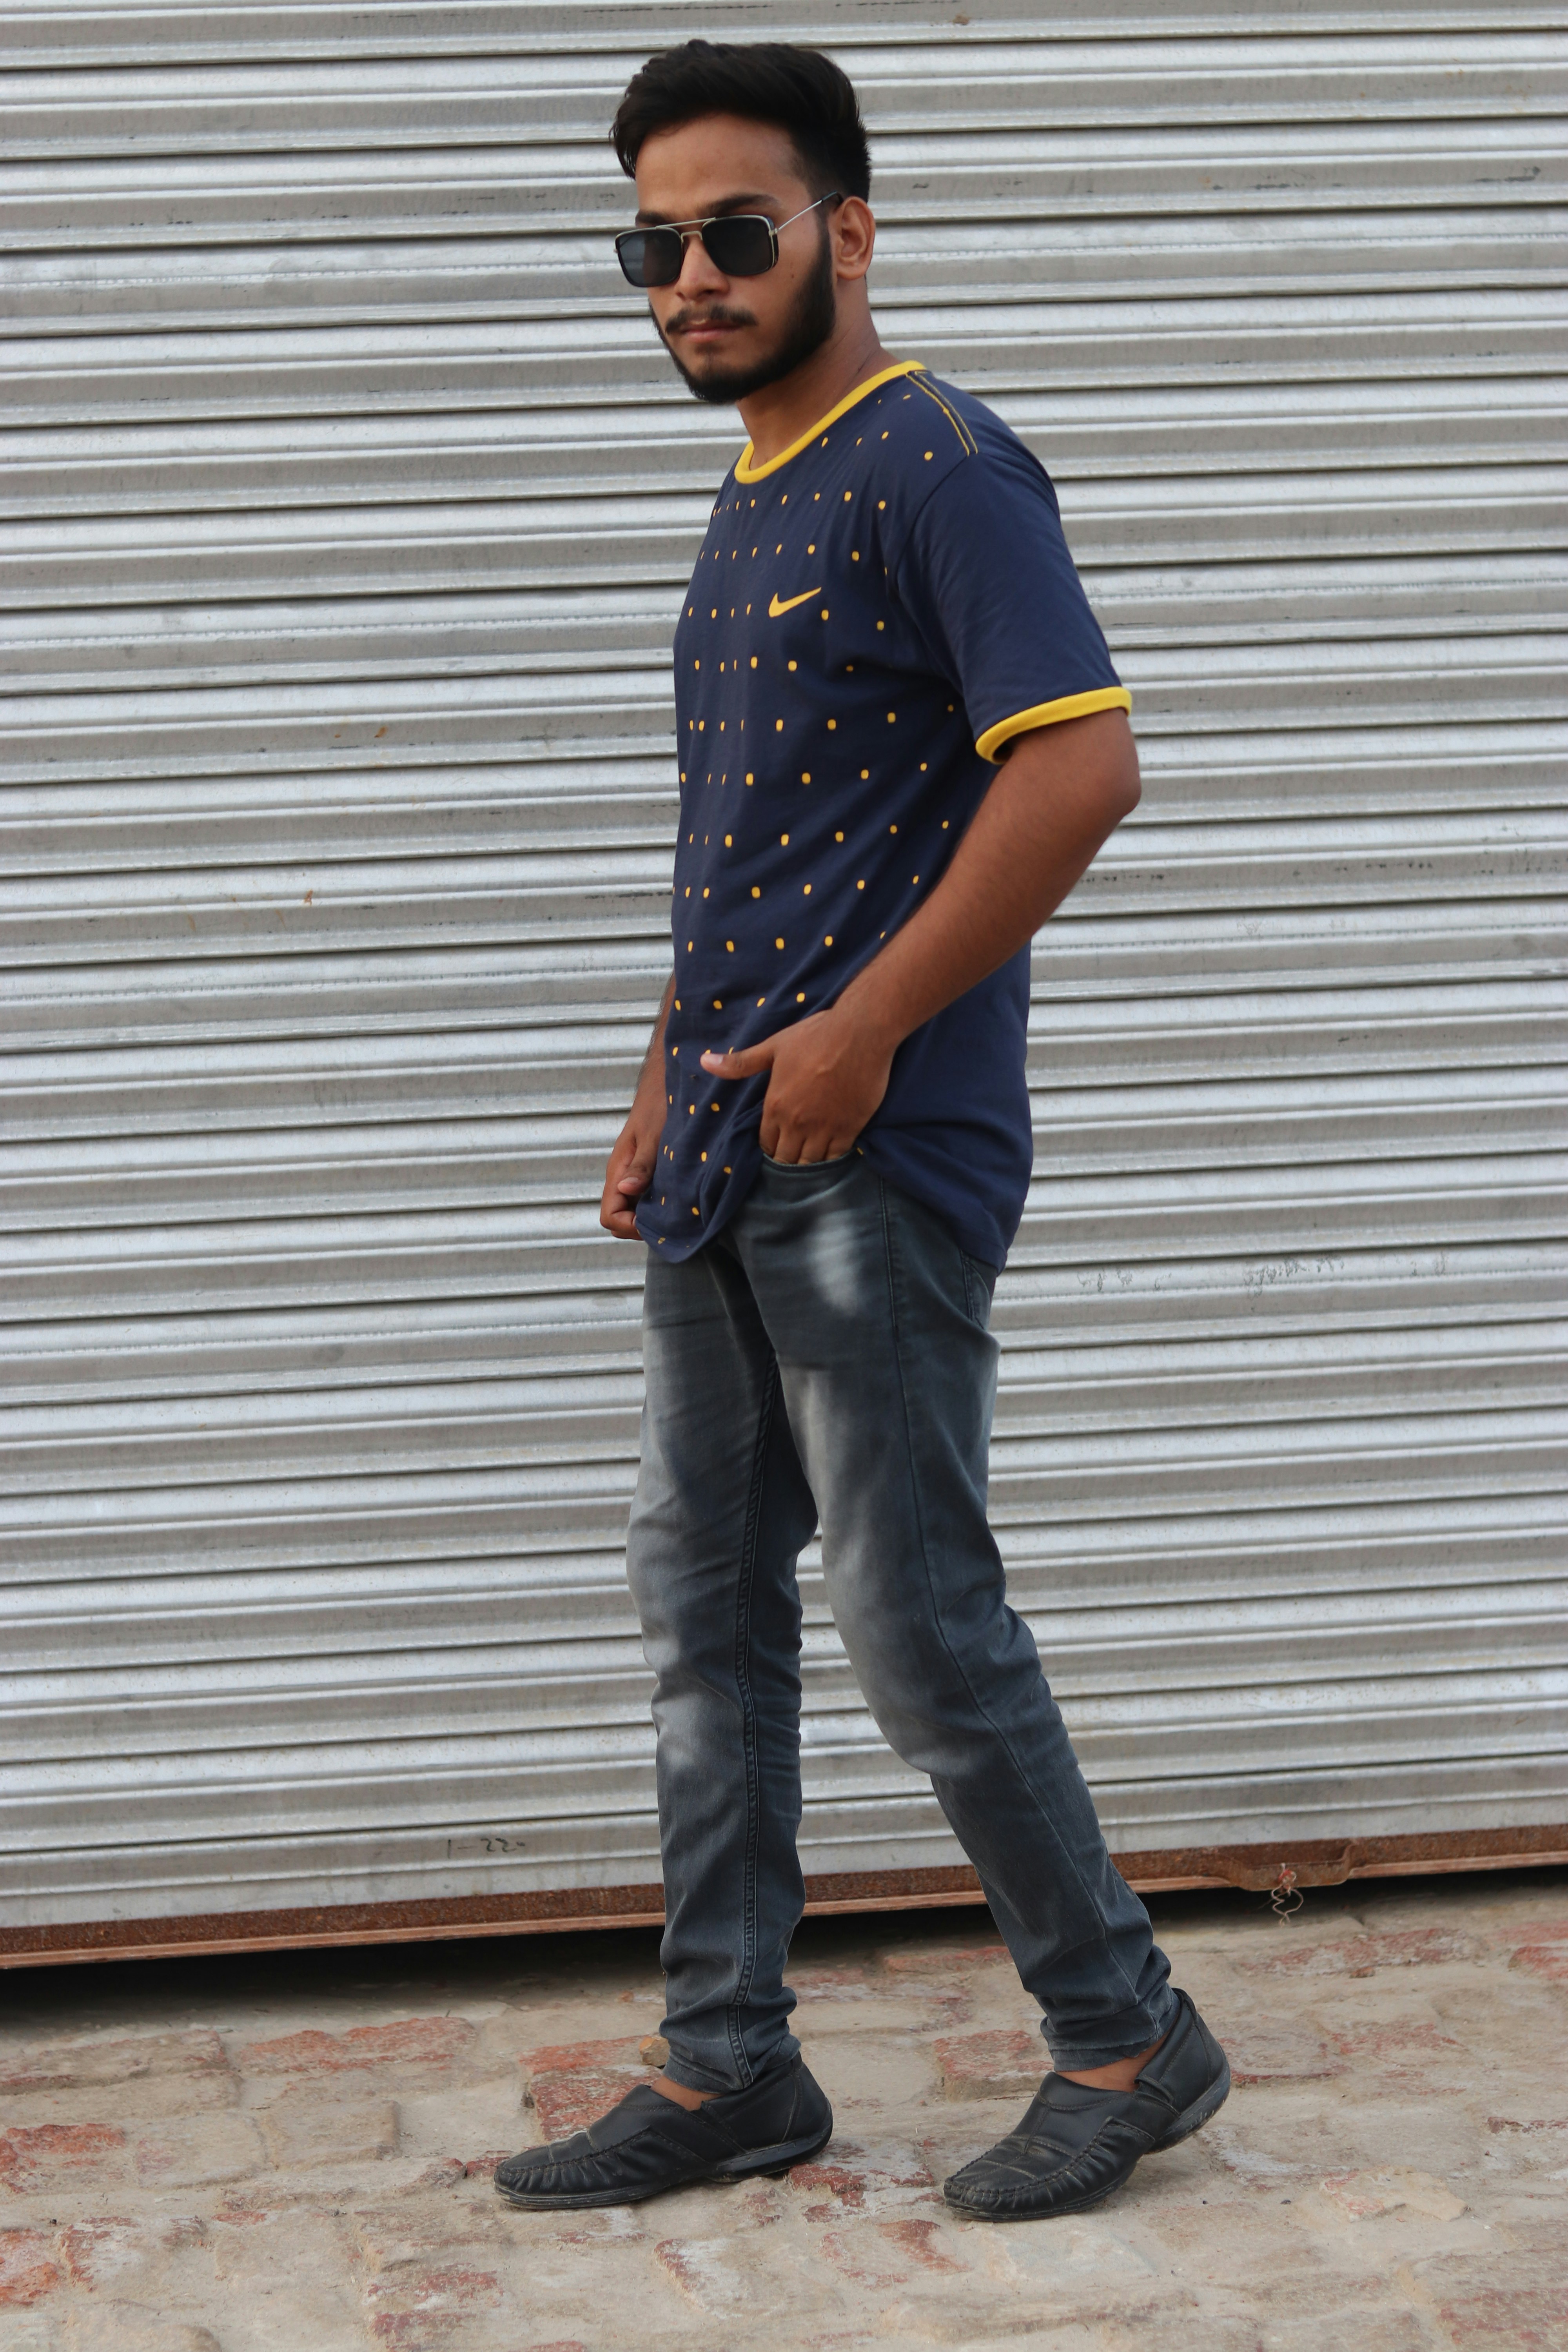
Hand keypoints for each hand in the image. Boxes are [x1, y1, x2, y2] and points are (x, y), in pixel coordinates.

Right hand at [599, 1075, 664, 1238]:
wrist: (667, 1081)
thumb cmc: (661, 1103)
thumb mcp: (654, 1135)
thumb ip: (642, 1164)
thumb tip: (626, 1190)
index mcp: (618, 1169)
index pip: (609, 1216)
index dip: (629, 1227)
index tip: (655, 1223)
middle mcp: (622, 1175)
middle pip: (618, 1218)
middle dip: (639, 1227)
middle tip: (669, 1222)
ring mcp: (634, 1173)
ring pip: (632, 1209)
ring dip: (650, 1216)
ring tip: (676, 1211)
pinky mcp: (647, 1169)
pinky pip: (646, 1197)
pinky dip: (658, 1204)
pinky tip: (678, 1198)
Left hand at [700, 1005, 894, 1162]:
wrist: (860, 1032)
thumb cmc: (815, 1036)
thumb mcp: (773, 1047)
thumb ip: (740, 1063)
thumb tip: (704, 1062)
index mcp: (775, 1106)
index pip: (766, 1143)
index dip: (770, 1146)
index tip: (777, 1144)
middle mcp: (796, 1122)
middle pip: (786, 1159)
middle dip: (786, 1160)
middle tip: (793, 1155)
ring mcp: (824, 1128)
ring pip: (810, 1163)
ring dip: (808, 1163)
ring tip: (810, 1158)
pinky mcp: (849, 1128)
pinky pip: (836, 1157)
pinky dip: (832, 1158)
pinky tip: (831, 1154)